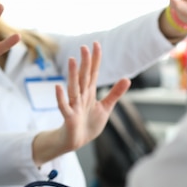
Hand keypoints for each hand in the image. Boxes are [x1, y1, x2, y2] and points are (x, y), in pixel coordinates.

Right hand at [32, 42, 130, 164]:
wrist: (77, 142)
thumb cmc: (89, 124)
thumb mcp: (105, 108)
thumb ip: (115, 93)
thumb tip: (127, 79)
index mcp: (89, 93)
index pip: (93, 73)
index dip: (95, 59)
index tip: (96, 44)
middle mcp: (81, 96)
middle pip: (83, 77)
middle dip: (84, 62)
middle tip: (84, 47)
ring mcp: (74, 105)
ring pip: (73, 88)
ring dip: (72, 74)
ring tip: (72, 60)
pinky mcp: (69, 117)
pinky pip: (64, 106)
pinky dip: (61, 97)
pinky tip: (58, 87)